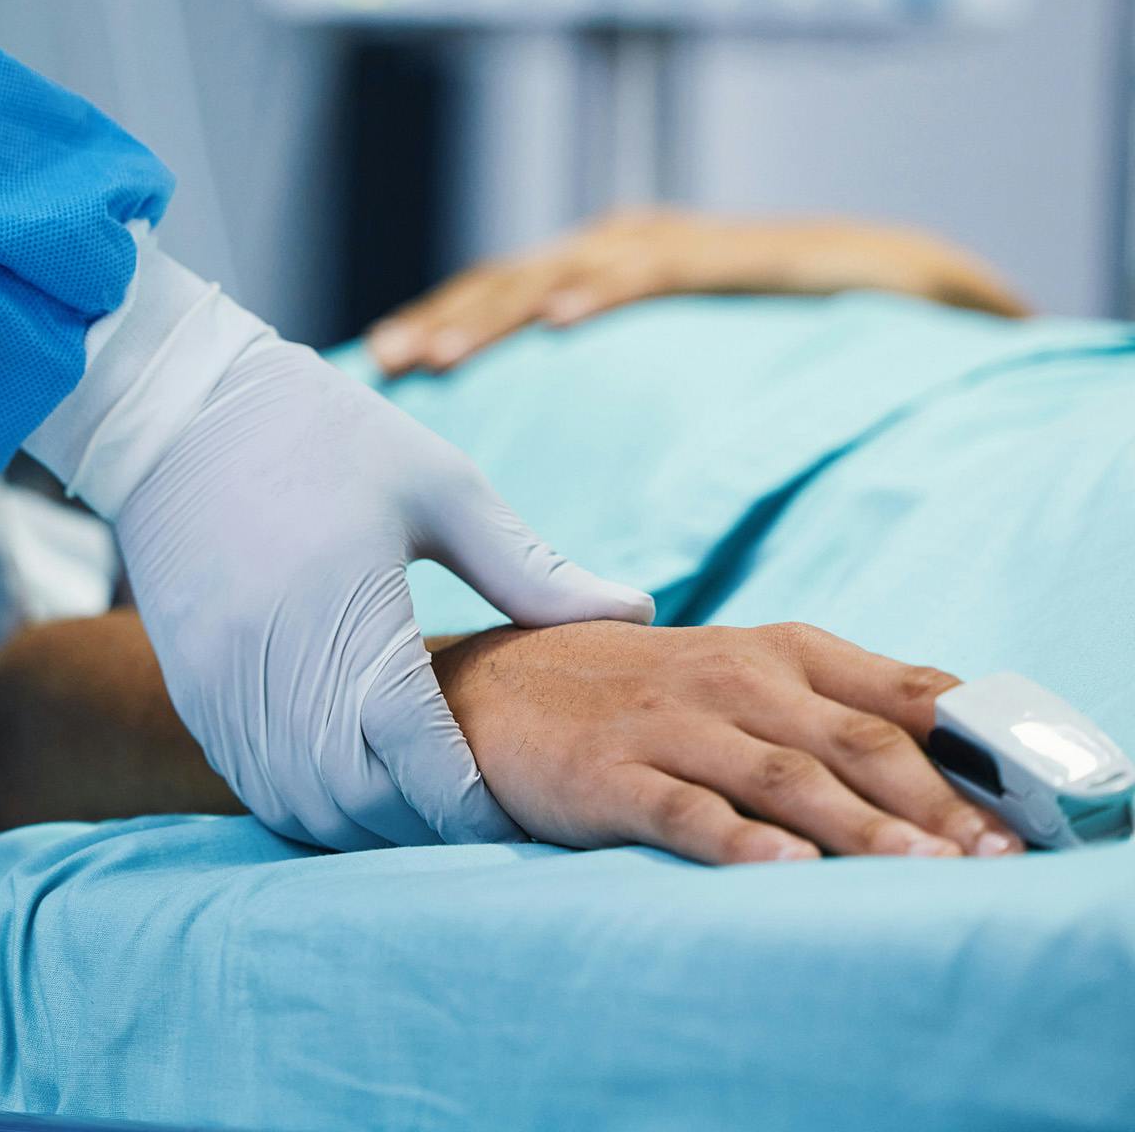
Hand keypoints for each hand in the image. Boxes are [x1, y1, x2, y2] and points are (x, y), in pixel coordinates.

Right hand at [116, 338, 653, 850]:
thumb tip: (635, 611)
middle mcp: (278, 673)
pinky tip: (346, 781)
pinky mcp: (194, 686)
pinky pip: (250, 781)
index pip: (423, 764)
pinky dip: (305, 800)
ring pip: (300, 805)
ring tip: (416, 807)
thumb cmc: (320, 433)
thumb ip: (531, 570)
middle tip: (477, 817)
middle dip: (423, 828)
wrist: (177, 410)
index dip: (475, 808)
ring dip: (361, 823)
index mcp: (352, 622)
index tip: (518, 814)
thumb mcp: (439, 486)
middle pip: (360, 804)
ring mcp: (225, 688)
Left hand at [368, 208, 1029, 376]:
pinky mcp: (727, 254)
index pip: (496, 295)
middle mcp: (618, 245)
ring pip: (561, 275)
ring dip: (498, 313)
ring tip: (445, 354)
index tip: (380, 364)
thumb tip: (549, 456)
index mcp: (597, 267)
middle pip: (508, 282)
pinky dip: (603, 292)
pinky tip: (562, 322)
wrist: (900, 277)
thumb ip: (612, 382)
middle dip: (443, 321)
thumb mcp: (675, 353)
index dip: (437, 324)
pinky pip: (654, 273)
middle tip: (386, 361)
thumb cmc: (779, 327)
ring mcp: (669, 244)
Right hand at [431, 619, 1024, 863]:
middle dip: (934, 802)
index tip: (1032, 802)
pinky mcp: (608, 775)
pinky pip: (683, 810)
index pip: (898, 691)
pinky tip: (784, 868)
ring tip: (922, 871)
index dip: (971, 743)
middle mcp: (731, 681)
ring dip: (859, 826)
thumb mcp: (743, 678)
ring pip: (783, 776)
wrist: (492, 686)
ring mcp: (667, 726)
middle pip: (854, 741)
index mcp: (777, 652)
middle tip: (997, 856)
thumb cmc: (641, 693)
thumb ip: (838, 707)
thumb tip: (964, 765)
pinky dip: (738, 840)